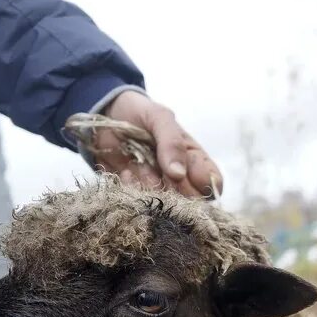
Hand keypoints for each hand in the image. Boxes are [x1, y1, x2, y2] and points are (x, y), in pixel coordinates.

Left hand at [95, 91, 222, 196]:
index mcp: (194, 158)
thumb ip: (171, 142)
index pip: (212, 182)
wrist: (104, 114)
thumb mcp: (159, 117)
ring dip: (150, 187)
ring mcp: (157, 186)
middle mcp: (180, 177)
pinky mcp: (135, 191)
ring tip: (137, 166)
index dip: (203, 186)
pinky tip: (125, 171)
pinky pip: (138, 201)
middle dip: (174, 190)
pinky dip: (131, 187)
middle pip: (190, 200)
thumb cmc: (139, 112)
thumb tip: (180, 175)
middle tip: (159, 172)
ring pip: (164, 203)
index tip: (183, 176)